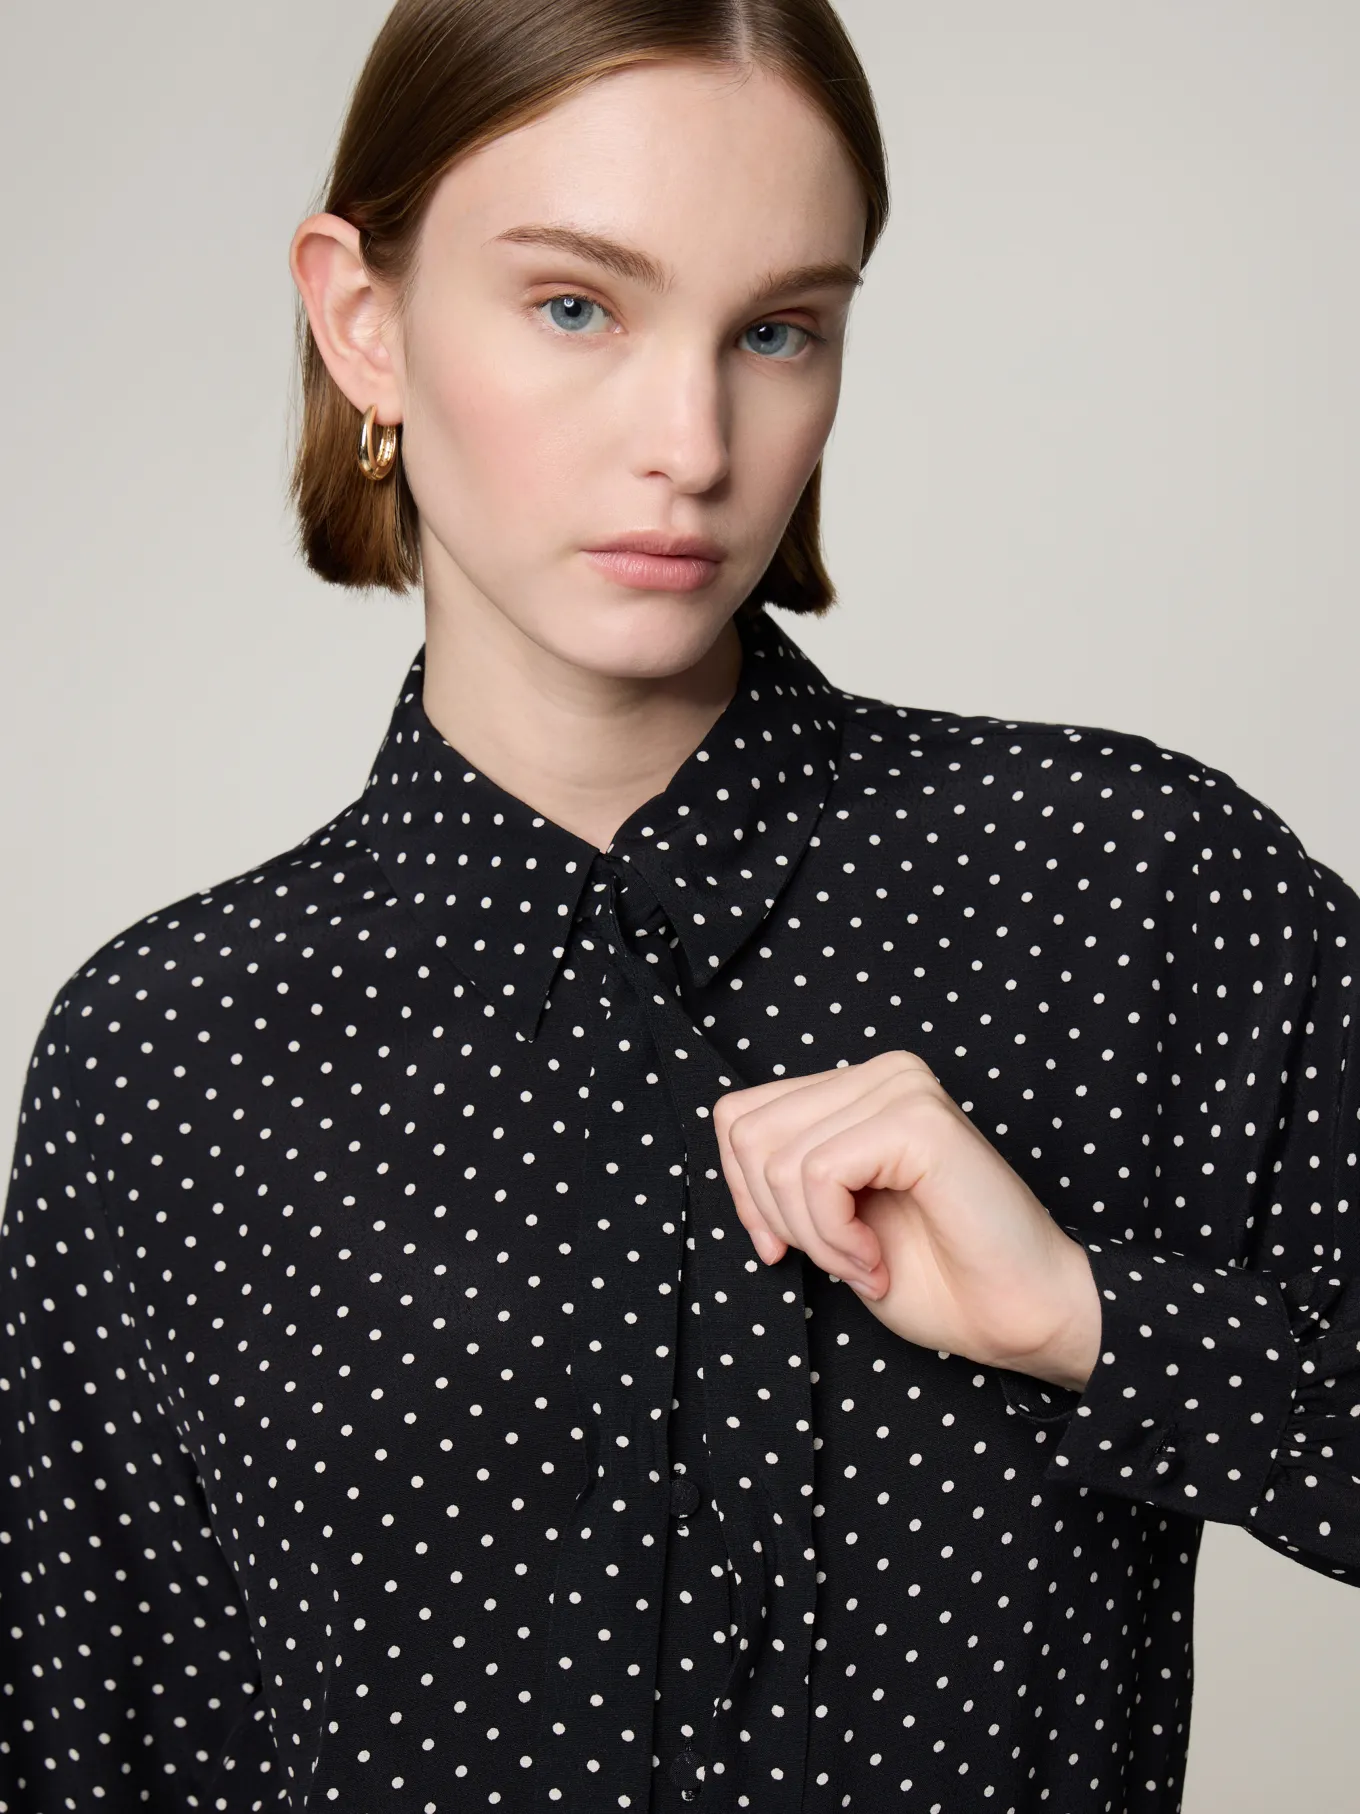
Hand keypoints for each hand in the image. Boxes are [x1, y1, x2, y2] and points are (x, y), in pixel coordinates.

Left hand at [711, 1049, 1101, 1391]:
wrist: (1020, 1317)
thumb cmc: (937, 1277)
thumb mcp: (828, 1221)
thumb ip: (784, 1175)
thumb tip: (729, 1156)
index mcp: (857, 1089)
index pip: (737, 1115)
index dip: (743, 1193)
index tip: (782, 1247)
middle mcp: (881, 1072)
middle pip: (747, 1134)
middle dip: (778, 1220)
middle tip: (841, 1260)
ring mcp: (902, 1087)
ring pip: (779, 1160)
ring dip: (815, 1238)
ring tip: (866, 1264)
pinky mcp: (918, 1119)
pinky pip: (819, 1175)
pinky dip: (835, 1238)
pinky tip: (877, 1262)